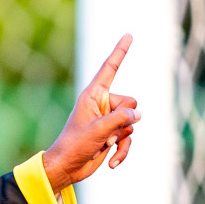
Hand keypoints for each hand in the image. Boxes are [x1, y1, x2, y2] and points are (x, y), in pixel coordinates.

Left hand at [42, 33, 140, 192]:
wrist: (67, 168)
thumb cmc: (75, 145)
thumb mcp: (99, 129)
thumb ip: (122, 117)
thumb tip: (138, 116)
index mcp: (93, 95)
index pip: (110, 69)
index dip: (119, 52)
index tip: (128, 34)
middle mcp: (102, 105)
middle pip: (131, 103)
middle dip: (122, 120)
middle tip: (103, 133)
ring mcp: (108, 120)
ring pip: (132, 121)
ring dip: (121, 137)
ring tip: (103, 145)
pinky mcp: (112, 134)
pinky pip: (129, 137)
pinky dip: (123, 150)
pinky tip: (112, 162)